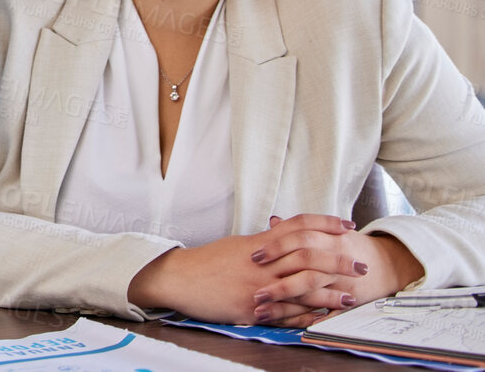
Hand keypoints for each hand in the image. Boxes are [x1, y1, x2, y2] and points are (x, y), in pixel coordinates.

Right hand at [128, 215, 355, 324]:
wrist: (178, 279)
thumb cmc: (207, 262)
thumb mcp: (236, 245)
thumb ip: (263, 243)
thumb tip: (282, 234)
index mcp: (258, 244)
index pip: (298, 227)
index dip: (325, 224)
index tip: (347, 226)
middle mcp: (261, 263)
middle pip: (308, 255)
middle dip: (338, 259)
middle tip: (360, 263)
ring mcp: (257, 286)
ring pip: (303, 286)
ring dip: (330, 291)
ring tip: (352, 295)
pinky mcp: (251, 308)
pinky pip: (286, 313)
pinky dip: (308, 315)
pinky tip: (324, 316)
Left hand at [249, 215, 425, 326]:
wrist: (387, 264)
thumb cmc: (349, 247)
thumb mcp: (328, 233)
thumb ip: (299, 228)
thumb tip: (273, 221)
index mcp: (328, 237)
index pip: (299, 237)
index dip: (276, 246)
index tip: (254, 255)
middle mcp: (336, 257)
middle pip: (304, 262)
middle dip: (276, 276)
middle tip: (252, 284)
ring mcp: (342, 280)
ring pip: (311, 288)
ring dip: (283, 300)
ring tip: (259, 307)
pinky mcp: (348, 299)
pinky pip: (324, 309)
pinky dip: (304, 317)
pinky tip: (284, 322)